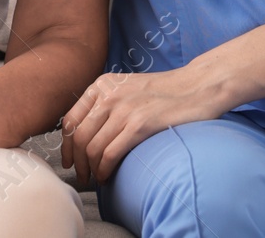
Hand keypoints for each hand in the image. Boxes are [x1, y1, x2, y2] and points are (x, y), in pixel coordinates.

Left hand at [60, 67, 224, 186]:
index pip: (70, 120)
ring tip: (96, 179)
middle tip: (83, 177)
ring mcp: (124, 109)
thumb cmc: (166, 91)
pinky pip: (110, 154)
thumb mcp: (128, 87)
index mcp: (102, 85)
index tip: (69, 161)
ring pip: (92, 148)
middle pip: (78, 137)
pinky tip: (108, 176)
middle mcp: (109, 95)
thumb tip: (87, 131)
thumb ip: (108, 102)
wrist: (198, 86)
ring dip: (90, 170)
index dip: (66, 146)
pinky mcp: (139, 124)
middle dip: (77, 163)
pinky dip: (104, 170)